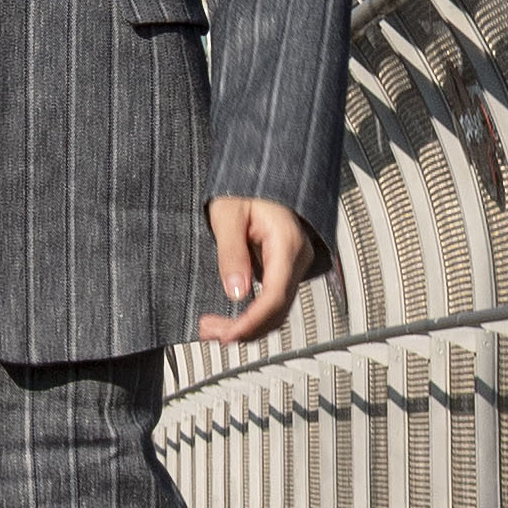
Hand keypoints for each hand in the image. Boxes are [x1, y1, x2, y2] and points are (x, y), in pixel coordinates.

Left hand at [199, 197, 311, 345]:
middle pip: (277, 310)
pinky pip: (273, 300)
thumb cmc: (243, 187)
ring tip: (213, 329)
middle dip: (245, 329)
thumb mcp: (228, 214)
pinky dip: (252, 315)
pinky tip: (229, 319)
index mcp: (287, 243)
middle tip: (210, 333)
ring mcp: (292, 265)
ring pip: (276, 310)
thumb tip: (236, 293)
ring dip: (248, 326)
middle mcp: (297, 258)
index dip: (252, 322)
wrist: (259, 173)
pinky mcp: (282, 268)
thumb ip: (232, 253)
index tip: (227, 334)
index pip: (275, 296)